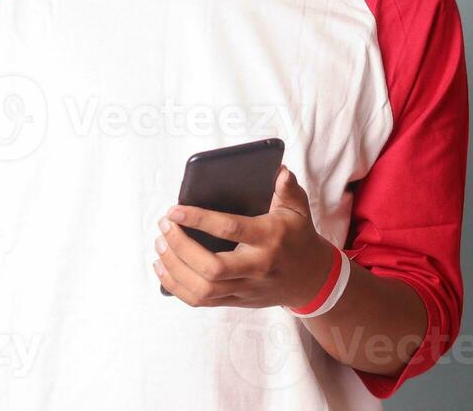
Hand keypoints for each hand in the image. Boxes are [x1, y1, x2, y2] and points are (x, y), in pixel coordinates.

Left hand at [153, 165, 335, 309]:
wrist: (313, 280)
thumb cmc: (298, 237)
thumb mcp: (299, 210)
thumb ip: (288, 188)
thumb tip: (279, 170)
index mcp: (269, 239)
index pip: (230, 229)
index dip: (199, 219)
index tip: (174, 210)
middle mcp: (257, 267)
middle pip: (212, 268)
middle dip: (180, 247)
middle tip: (163, 227)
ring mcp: (246, 289)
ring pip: (203, 289)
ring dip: (174, 268)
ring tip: (159, 245)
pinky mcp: (237, 302)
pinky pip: (202, 301)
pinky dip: (176, 287)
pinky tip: (162, 268)